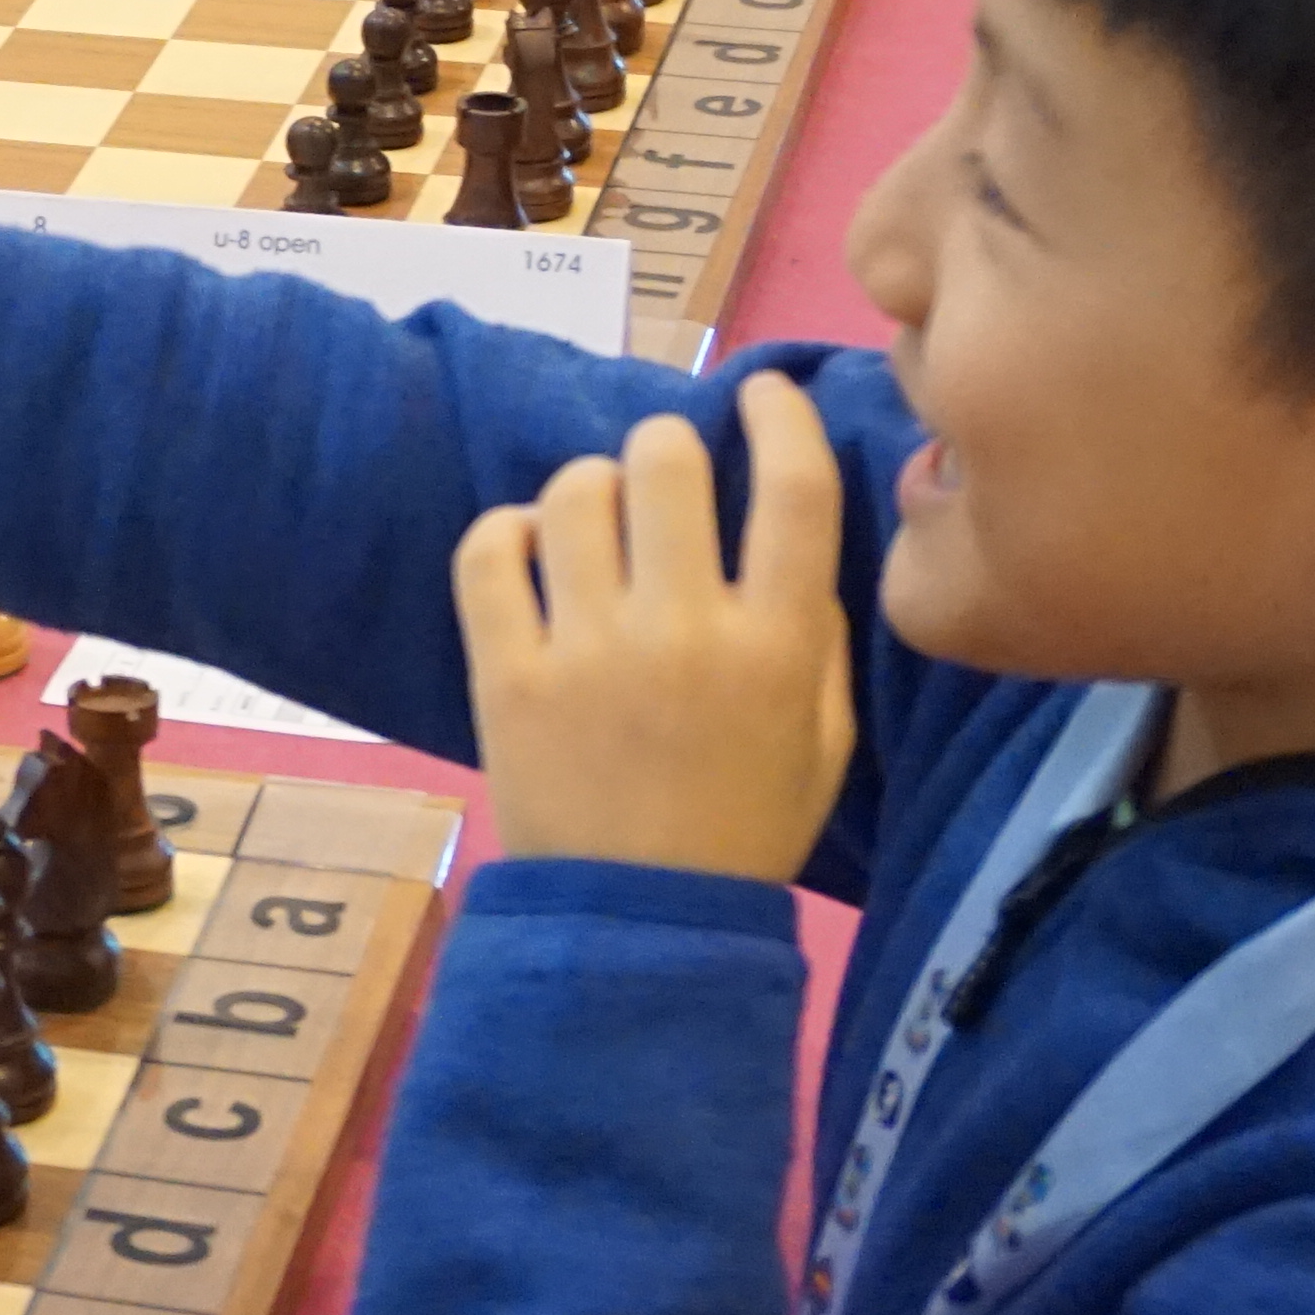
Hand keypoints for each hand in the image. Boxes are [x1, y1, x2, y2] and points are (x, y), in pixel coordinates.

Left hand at [450, 373, 852, 880]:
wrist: (639, 920)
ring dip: (589, 486)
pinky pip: (489, 551)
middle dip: (667, 447)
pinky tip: (529, 548)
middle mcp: (685, 631)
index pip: (794, 488)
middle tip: (663, 473)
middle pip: (667, 464)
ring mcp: (587, 649)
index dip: (780, 416)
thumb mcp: (826, 740)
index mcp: (778, 647)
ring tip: (596, 519)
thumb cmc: (745, 825)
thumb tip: (792, 537)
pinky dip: (507, 530)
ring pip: (576, 494)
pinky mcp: (507, 672)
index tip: (762, 394)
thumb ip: (821, 637)